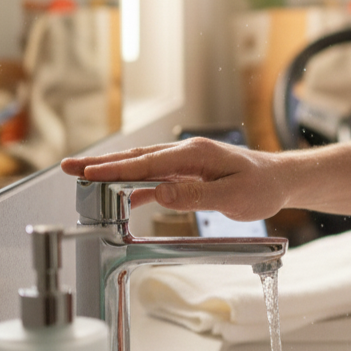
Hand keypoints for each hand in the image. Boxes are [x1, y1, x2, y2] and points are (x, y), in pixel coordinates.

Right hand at [60, 138, 288, 219]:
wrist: (281, 180)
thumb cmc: (262, 186)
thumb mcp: (232, 197)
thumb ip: (195, 196)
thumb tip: (160, 193)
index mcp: (196, 154)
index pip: (148, 162)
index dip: (114, 168)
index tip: (87, 172)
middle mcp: (188, 153)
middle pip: (138, 159)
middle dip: (102, 164)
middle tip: (69, 168)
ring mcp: (188, 162)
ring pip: (144, 166)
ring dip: (114, 172)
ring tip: (83, 177)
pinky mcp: (190, 173)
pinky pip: (157, 177)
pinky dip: (136, 184)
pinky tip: (119, 193)